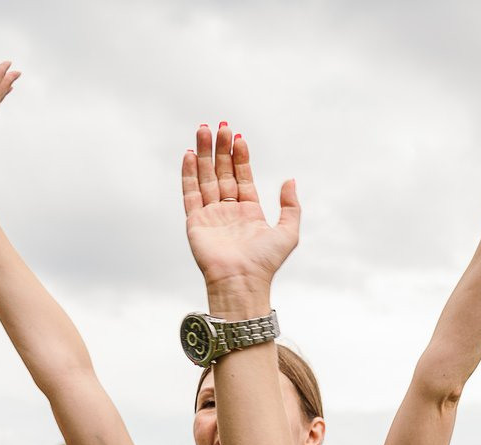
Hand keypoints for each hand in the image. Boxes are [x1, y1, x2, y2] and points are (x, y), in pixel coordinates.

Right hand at [180, 122, 298, 309]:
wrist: (242, 282)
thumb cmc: (266, 263)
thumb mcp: (288, 233)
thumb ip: (291, 207)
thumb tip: (290, 180)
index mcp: (249, 212)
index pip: (242, 177)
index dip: (240, 157)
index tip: (238, 137)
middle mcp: (228, 211)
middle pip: (222, 172)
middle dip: (221, 149)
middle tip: (221, 125)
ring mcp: (211, 215)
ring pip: (205, 177)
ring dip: (204, 154)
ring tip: (203, 129)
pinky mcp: (195, 221)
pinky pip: (190, 192)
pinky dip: (189, 173)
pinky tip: (189, 154)